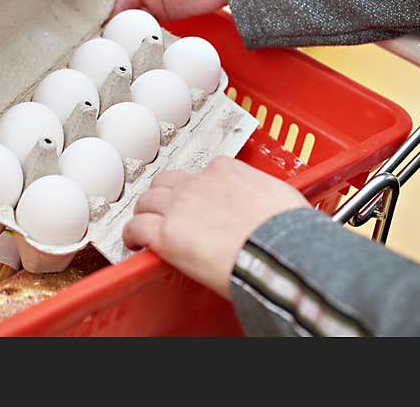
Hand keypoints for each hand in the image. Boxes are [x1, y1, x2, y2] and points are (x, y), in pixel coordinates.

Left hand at [123, 157, 309, 298]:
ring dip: (144, 213)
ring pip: (146, 201)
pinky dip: (131, 235)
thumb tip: (267, 211)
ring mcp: (178, 206)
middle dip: (163, 197)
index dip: (195, 189)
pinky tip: (134, 243)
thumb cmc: (288, 230)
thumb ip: (262, 198)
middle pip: (166, 183)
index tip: (198, 202)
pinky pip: (136, 228)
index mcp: (225, 170)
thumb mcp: (279, 197)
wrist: (280, 250)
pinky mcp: (166, 233)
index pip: (200, 172)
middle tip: (165, 213)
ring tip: (146, 227)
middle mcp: (197, 182)